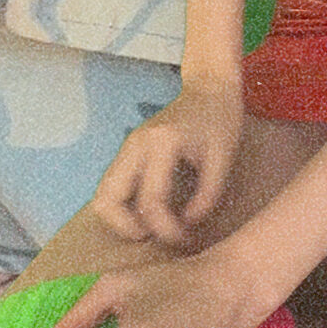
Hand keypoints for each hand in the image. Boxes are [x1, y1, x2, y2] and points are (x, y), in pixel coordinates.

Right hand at [91, 78, 244, 246]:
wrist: (208, 89)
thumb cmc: (220, 121)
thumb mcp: (224, 158)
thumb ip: (207, 195)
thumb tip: (186, 225)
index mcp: (161, 143)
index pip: (151, 200)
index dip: (166, 229)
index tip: (186, 238)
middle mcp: (134, 145)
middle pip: (107, 199)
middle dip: (127, 228)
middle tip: (156, 236)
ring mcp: (126, 147)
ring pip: (102, 195)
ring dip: (121, 219)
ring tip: (151, 228)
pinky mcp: (126, 152)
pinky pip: (112, 187)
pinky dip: (123, 207)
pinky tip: (149, 212)